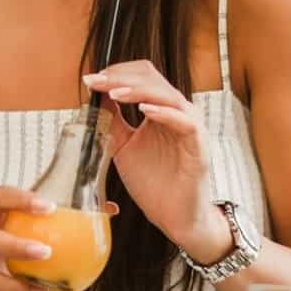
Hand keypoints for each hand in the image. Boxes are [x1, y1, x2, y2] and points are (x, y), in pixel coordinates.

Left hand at [83, 61, 214, 253]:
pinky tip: (143, 110)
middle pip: (153, 79)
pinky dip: (164, 112)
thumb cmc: (153, 183)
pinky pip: (184, 121)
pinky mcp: (199, 145)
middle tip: (97, 82)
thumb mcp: (123, 146)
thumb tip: (96, 97)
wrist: (173, 217)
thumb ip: (113, 121)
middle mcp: (178, 113)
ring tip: (114, 93)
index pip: (142, 77)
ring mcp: (190, 127)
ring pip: (167, 95)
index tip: (91, 80)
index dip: (116, 73)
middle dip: (121, 77)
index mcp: (161, 110)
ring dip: (138, 90)